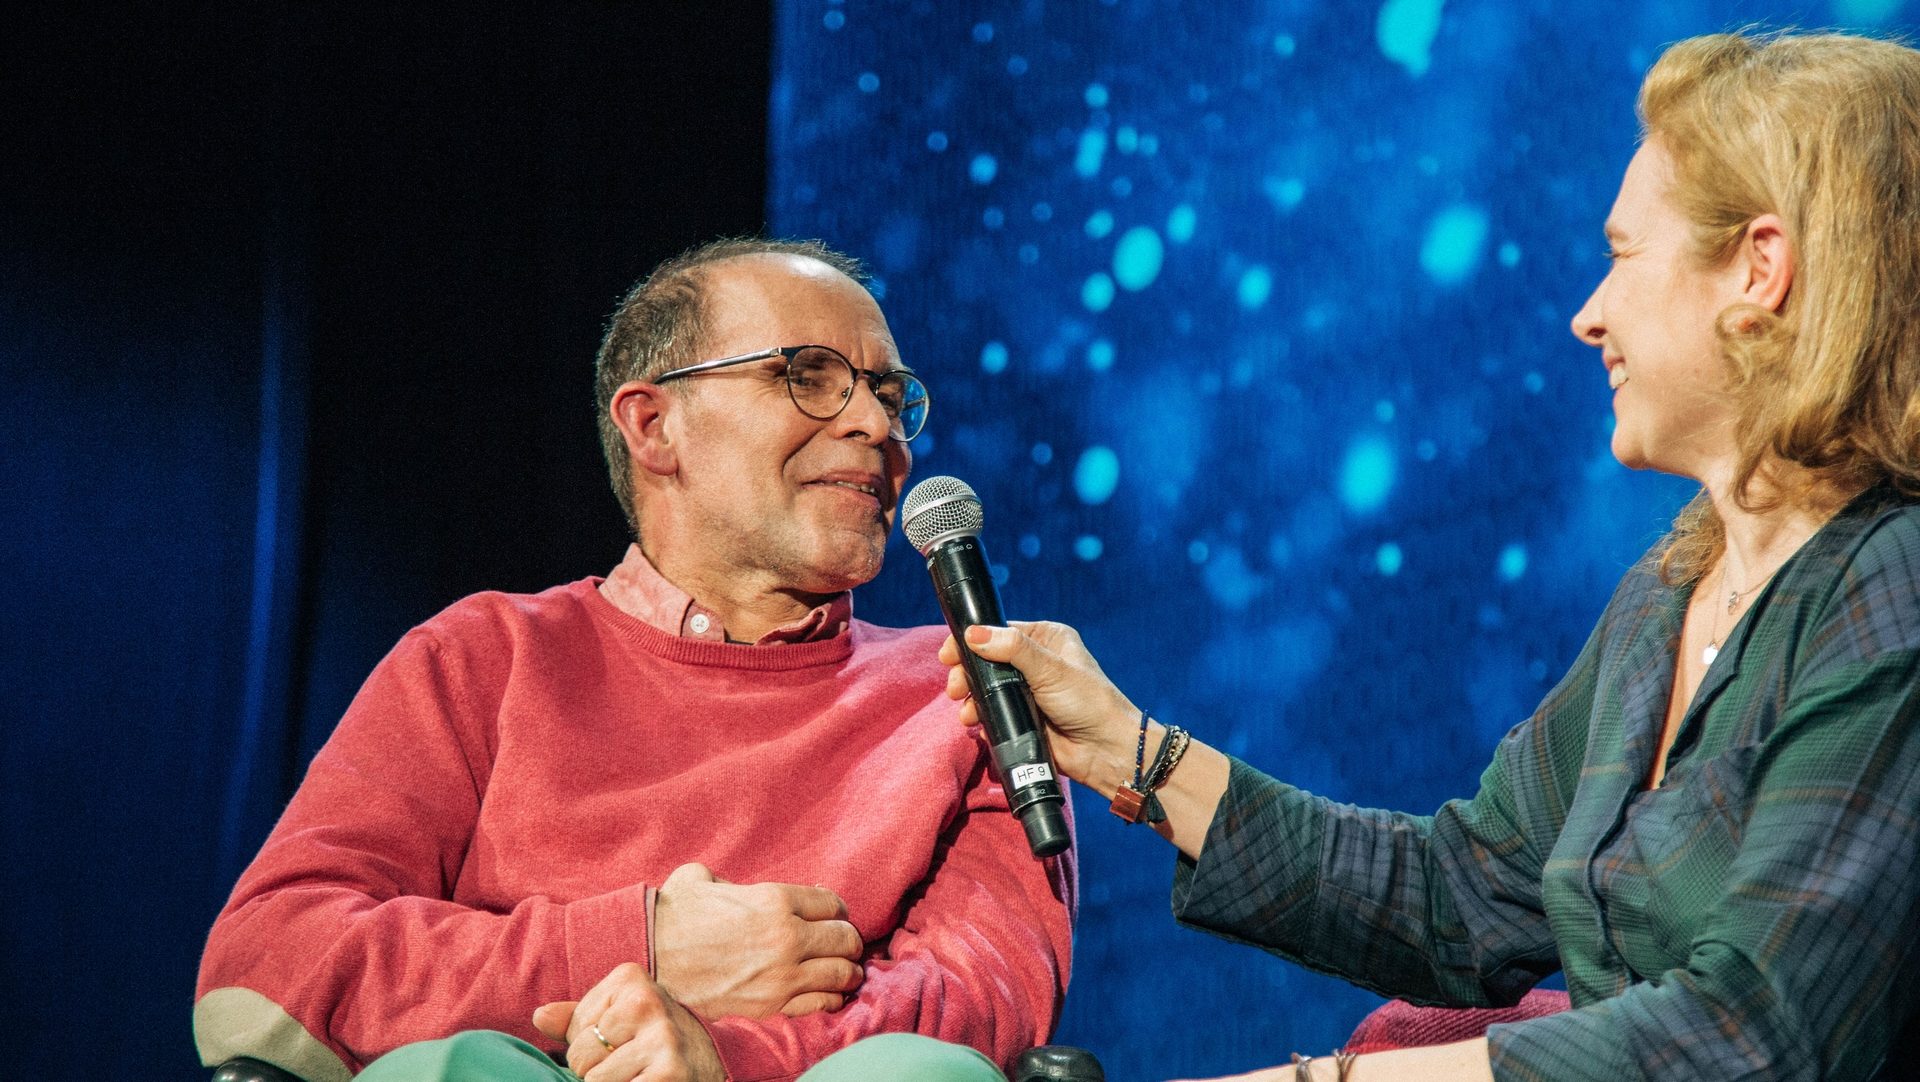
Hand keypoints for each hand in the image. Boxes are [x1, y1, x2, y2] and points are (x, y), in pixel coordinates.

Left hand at [534, 965, 722, 1081]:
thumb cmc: (652, 1036)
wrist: (713, 1057)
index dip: (589, 1044)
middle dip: (595, 1070)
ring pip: (595, 1081)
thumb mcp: (620, 1016)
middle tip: (629, 1064)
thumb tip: (540, 1017)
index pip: (574, 1028)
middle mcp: (647, 1001)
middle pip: (580, 1056)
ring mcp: (661, 1038)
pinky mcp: (669, 1073)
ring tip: (638, 1074)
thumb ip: (577, 1017)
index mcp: (630, 978)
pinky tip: (646, 1081)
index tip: (622, 1041)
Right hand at [653, 862, 864, 1017]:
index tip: (832, 916)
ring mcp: (781, 975)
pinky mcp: (771, 1006)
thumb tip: (739, 888)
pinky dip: (831, 998)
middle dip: (848, 940)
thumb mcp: (702, 878)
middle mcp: (786, 937)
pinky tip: (826, 993)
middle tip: (842, 944)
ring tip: (844, 970)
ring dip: (847, 970)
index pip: (833, 904)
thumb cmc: (672, 914)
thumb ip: (733, 880)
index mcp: (775, 899)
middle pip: (846, 939)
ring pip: (842, 973)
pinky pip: (822, 1003)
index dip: (835, 910)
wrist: (647, 957)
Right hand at [939, 620, 1139, 793]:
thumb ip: (1012, 649)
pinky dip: (982, 718)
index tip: (948, 654)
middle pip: (986, 661)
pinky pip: (993, 713)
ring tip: (967, 712)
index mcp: (1045, 639)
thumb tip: (972, 633)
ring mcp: (1027, 691)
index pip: (998, 631)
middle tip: (955, 689)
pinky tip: (978, 724)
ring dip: (970, 699)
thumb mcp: (1050, 669)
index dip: (971, 641)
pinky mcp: (1023, 718)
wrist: (1105, 751)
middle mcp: (1034, 662)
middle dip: (966, 674)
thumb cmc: (1088, 702)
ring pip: (985, 688)